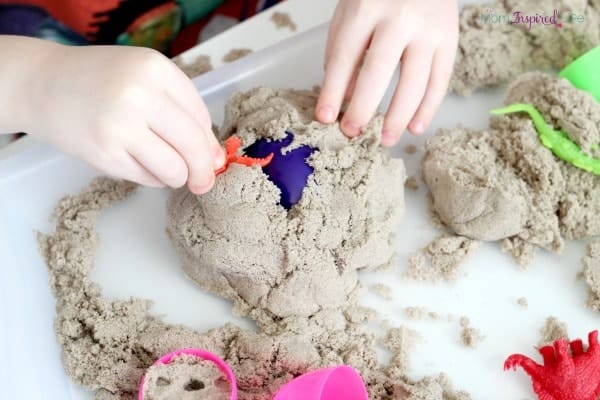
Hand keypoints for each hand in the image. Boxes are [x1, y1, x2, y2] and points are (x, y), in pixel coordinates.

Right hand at [25, 41, 223, 193]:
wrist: (43, 85)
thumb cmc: (102, 81)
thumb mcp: (145, 79)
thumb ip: (182, 111)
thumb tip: (216, 158)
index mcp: (155, 69)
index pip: (200, 116)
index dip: (209, 142)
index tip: (211, 156)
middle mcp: (139, 94)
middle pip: (193, 145)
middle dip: (204, 170)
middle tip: (204, 181)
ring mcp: (120, 126)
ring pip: (174, 169)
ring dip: (177, 176)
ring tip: (165, 167)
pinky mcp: (104, 155)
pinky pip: (148, 179)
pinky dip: (154, 179)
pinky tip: (142, 164)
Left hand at [315, 0, 457, 145]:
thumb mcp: (351, 13)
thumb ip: (342, 52)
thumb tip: (342, 98)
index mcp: (366, 9)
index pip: (344, 57)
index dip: (333, 91)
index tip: (325, 118)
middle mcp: (398, 19)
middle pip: (378, 72)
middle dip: (363, 108)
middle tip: (352, 133)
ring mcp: (428, 30)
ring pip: (414, 81)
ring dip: (398, 117)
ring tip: (385, 140)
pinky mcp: (450, 39)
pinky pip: (440, 80)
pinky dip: (428, 108)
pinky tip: (415, 128)